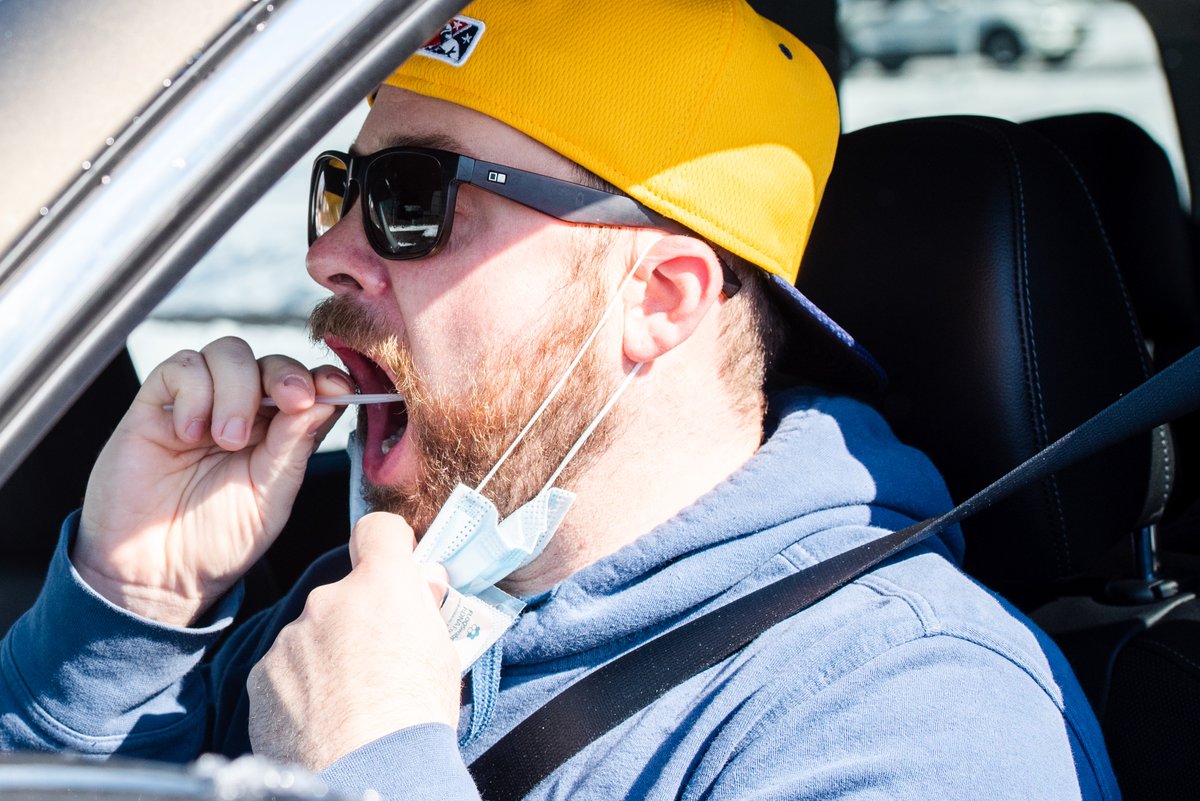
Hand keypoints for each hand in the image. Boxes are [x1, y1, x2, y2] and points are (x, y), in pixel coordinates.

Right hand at [75, 337, 349, 624]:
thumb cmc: (217, 542)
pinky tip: (189, 434)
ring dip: (237, 389)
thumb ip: (294, 446)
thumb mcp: (270, 497)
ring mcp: (199, 405)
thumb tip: (327, 398)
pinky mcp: (155, 406)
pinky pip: (180, 366)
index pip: (309, 386)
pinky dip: (193, 391)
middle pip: (270, 362)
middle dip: (286, 375)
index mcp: (279, 434)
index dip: (325, 379)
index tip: (336, 389)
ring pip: (228, 353)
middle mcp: (242, 413)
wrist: (155, 576)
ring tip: (227, 440)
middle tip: (292, 402)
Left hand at [247, 512, 458, 769]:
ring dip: (326, 656)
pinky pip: (284, 671)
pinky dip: (299, 689)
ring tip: (348, 703)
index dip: (387, 546)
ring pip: (311, 634)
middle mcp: (329, 598)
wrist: (370, 771)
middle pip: (343, 592)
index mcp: (382, 585)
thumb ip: (426, 610)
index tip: (395, 564)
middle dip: (358, 618)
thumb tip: (424, 583)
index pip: (377, 531)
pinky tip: (320, 721)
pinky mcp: (261, 677)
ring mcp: (290, 638)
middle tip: (378, 661)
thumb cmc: (416, 714)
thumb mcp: (443, 652)